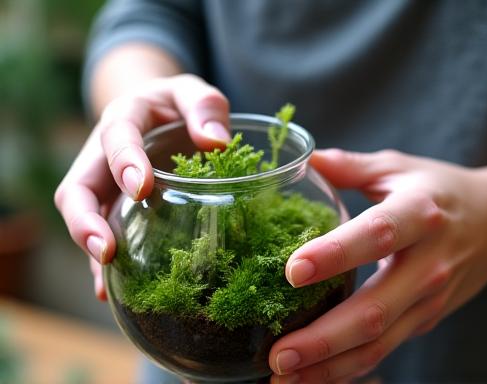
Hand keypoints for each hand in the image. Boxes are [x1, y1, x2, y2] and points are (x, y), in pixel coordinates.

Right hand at [54, 75, 229, 299]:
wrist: (161, 112)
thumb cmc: (177, 104)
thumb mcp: (193, 92)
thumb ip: (205, 107)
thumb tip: (217, 142)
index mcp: (125, 117)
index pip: (116, 136)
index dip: (124, 161)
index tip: (141, 187)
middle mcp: (104, 153)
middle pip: (78, 188)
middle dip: (86, 220)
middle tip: (107, 249)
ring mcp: (106, 184)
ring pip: (85, 218)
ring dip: (92, 249)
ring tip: (108, 282)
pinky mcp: (115, 205)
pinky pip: (104, 233)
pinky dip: (105, 261)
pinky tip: (113, 289)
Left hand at [269, 149, 486, 382]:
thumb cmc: (438, 191)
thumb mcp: (397, 167)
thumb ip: (349, 166)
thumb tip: (304, 160)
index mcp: (418, 215)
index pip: (377, 235)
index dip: (336, 254)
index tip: (293, 270)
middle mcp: (426, 265)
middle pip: (375, 311)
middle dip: (323, 338)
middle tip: (278, 354)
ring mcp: (427, 300)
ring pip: (378, 343)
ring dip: (329, 367)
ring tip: (284, 377)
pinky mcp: (423, 321)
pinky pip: (383, 350)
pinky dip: (346, 369)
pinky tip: (312, 376)